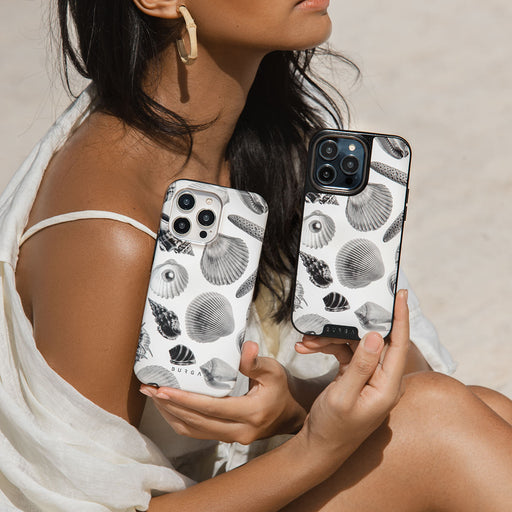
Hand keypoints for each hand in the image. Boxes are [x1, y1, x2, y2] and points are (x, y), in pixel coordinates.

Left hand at [140, 341, 306, 443]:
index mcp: (251, 413)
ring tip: (152, 397)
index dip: (186, 400)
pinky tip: (167, 408)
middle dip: (169, 406)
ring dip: (169, 414)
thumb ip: (256, 362)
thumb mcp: (274, 371)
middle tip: (149, 389)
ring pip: (192, 430)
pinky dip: (178, 420)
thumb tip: (247, 347)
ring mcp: (230, 438)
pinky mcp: (224, 438)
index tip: (164, 389)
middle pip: (196, 421)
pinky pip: (196, 433)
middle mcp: (239, 431)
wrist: (288, 416)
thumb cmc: (279, 390)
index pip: (212, 408)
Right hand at [297, 289, 409, 459]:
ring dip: (330, 340)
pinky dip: (326, 348)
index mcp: (387, 386)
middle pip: (373, 341)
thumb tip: (378, 336)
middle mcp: (382, 380)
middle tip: (332, 315)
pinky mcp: (355, 376)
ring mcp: (369, 378)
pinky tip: (306, 348)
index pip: (399, 345)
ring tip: (306, 341)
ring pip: (354, 345)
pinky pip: (344, 353)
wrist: (318, 446)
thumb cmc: (333, 427)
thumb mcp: (344, 397)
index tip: (401, 294)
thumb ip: (361, 366)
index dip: (401, 317)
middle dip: (348, 328)